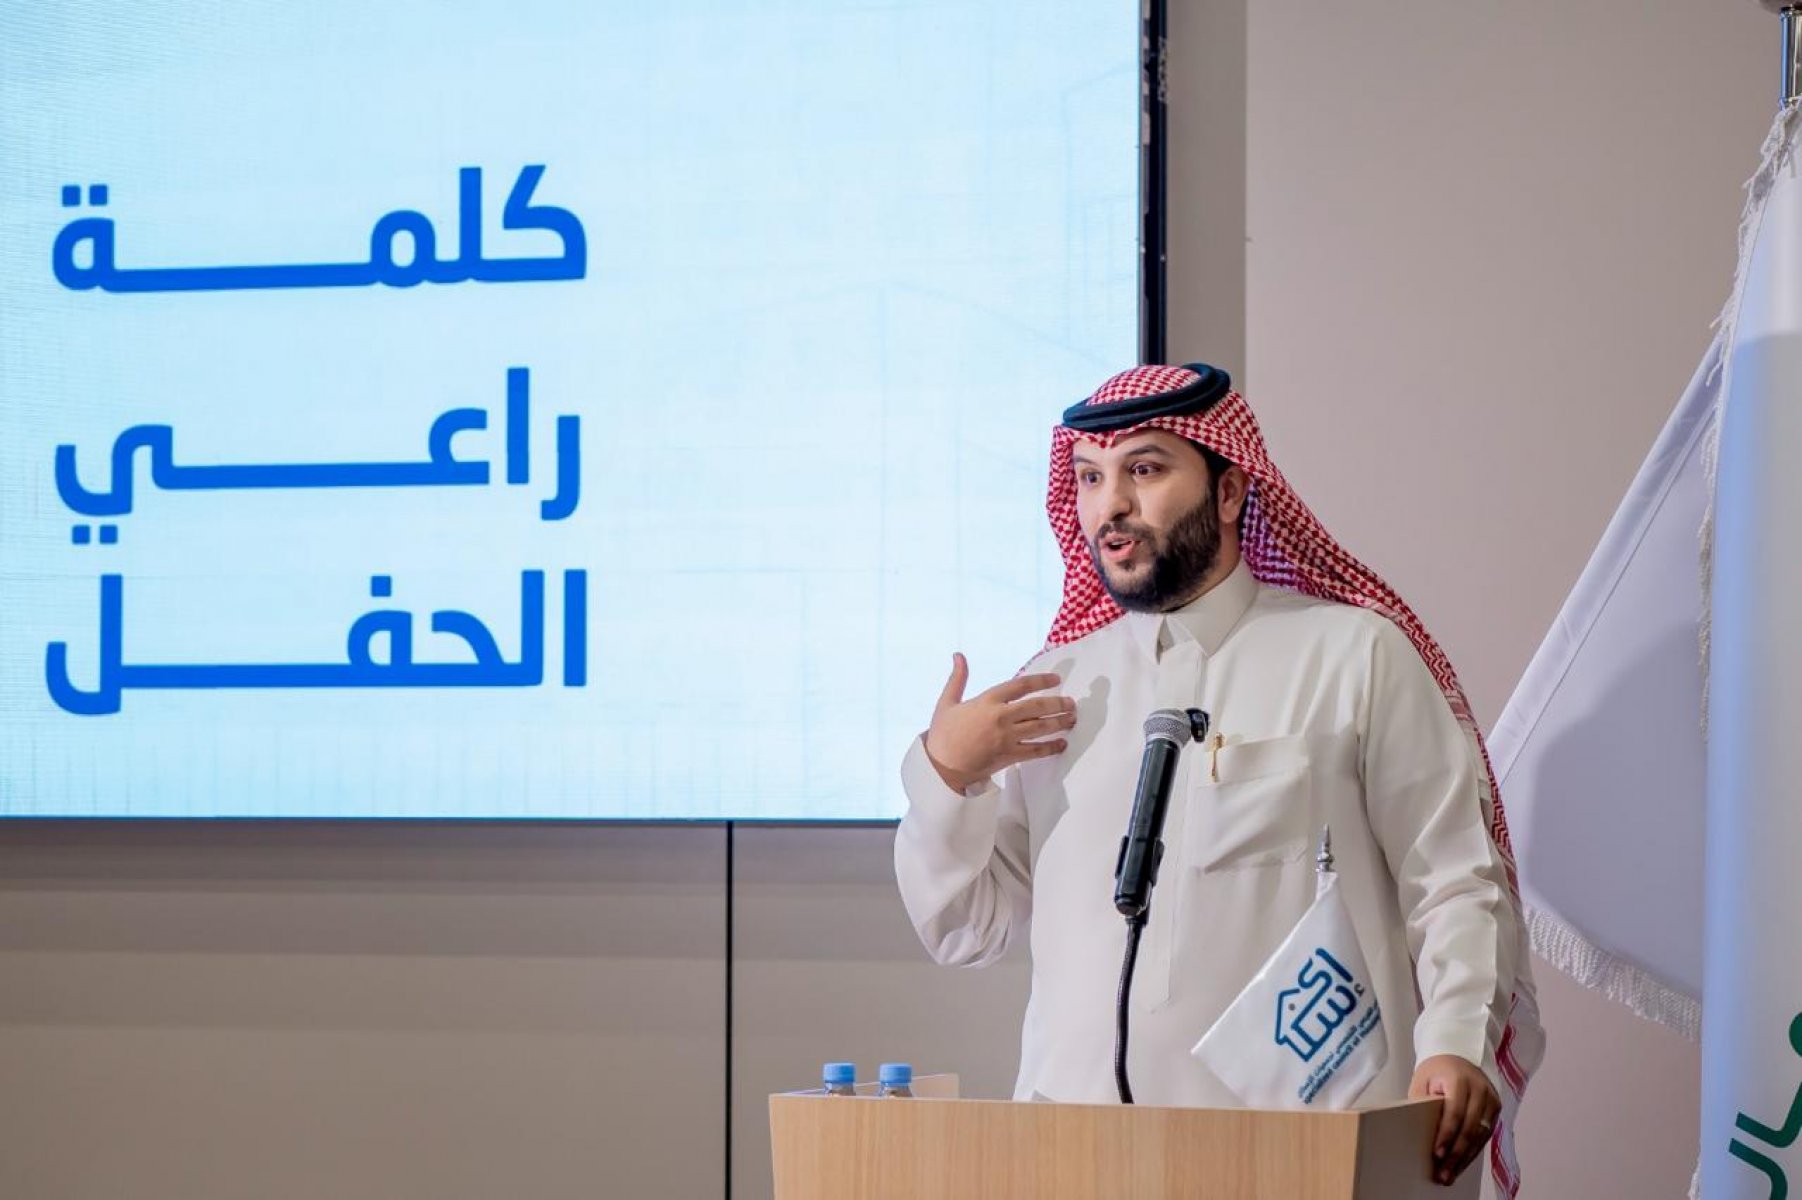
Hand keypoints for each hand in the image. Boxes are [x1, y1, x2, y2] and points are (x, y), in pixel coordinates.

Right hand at [922, 653, 1073, 791]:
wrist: (941, 766)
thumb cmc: (943, 734)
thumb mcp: (947, 702)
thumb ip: (957, 678)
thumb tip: (958, 656)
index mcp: (987, 701)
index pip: (1021, 685)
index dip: (1041, 681)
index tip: (1056, 680)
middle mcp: (1001, 717)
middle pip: (1037, 707)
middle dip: (1058, 704)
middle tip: (1071, 702)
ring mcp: (1007, 738)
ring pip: (1040, 728)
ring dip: (1060, 722)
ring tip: (1072, 719)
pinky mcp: (1009, 756)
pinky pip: (1035, 751)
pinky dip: (1051, 747)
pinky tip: (1062, 743)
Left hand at [1409, 1054, 1498, 1186]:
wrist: (1459, 1054)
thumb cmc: (1437, 1069)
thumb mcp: (1422, 1080)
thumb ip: (1421, 1102)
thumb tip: (1418, 1132)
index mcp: (1459, 1079)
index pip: (1454, 1112)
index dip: (1446, 1135)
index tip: (1437, 1154)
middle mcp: (1480, 1089)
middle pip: (1469, 1128)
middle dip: (1456, 1154)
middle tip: (1443, 1174)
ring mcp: (1491, 1099)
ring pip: (1480, 1135)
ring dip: (1465, 1158)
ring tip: (1450, 1175)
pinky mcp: (1496, 1108)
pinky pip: (1486, 1134)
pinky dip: (1473, 1151)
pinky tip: (1462, 1163)